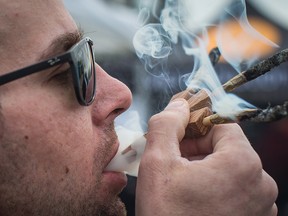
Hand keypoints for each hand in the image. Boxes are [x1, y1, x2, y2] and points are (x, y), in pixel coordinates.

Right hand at [136, 99, 277, 215]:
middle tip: (172, 159)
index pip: (221, 125)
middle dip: (197, 149)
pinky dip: (214, 187)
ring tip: (179, 180)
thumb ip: (167, 124)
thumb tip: (179, 104)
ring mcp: (260, 207)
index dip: (195, 127)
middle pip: (226, 148)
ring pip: (229, 169)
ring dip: (204, 168)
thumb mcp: (158, 162)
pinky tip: (193, 197)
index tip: (177, 136)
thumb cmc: (167, 215)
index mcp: (243, 163)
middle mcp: (261, 184)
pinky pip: (235, 190)